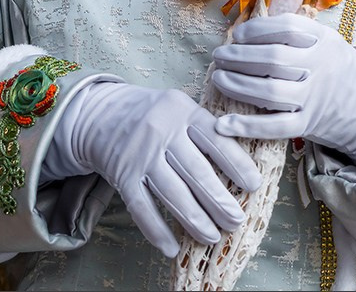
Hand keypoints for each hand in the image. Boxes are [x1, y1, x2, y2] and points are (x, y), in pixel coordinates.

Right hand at [43, 82, 261, 256]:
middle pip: (197, 171)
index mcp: (182, 110)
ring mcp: (140, 154)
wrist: (101, 113)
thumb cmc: (153, 115)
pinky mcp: (122, 175)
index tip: (254, 185)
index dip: (237, 163)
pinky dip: (157, 231)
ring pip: (173, 193)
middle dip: (220, 200)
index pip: (215, 139)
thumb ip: (205, 127)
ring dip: (196, 220)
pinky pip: (142, 208)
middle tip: (237, 221)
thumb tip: (243, 165)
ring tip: (213, 237)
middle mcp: (161, 130)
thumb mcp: (179, 107)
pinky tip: (172, 248)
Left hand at [212, 14, 355, 167]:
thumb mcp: (323, 37)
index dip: (257, 30)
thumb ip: (293, 29)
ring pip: (270, 92)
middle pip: (273, 59)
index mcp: (322, 40)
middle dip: (239, 56)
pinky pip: (275, 127)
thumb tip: (247, 27)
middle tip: (219, 55)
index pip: (286, 28)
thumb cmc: (331, 63)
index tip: (236, 35)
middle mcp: (319, 67)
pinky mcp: (307, 124)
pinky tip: (223, 124)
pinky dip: (247, 127)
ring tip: (218, 77)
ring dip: (237, 85)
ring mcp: (313, 97)